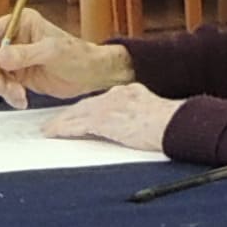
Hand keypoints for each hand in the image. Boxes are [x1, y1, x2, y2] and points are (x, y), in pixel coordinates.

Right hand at [0, 10, 128, 101]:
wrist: (91, 75)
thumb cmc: (78, 56)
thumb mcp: (51, 52)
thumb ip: (24, 54)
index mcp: (23, 23)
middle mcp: (17, 39)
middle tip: (4, 88)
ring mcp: (16, 58)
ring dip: (3, 88)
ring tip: (19, 96)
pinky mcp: (19, 75)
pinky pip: (5, 86)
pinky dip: (10, 95)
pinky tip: (21, 100)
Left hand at [32, 81, 177, 152]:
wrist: (176, 123)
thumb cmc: (172, 125)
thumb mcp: (153, 114)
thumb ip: (138, 117)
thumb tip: (133, 128)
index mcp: (129, 92)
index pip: (101, 101)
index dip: (87, 109)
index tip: (78, 114)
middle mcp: (116, 95)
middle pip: (86, 105)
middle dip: (69, 114)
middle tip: (55, 122)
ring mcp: (110, 107)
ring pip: (78, 114)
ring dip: (62, 122)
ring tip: (49, 130)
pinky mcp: (105, 120)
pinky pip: (78, 125)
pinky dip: (63, 129)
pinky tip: (54, 133)